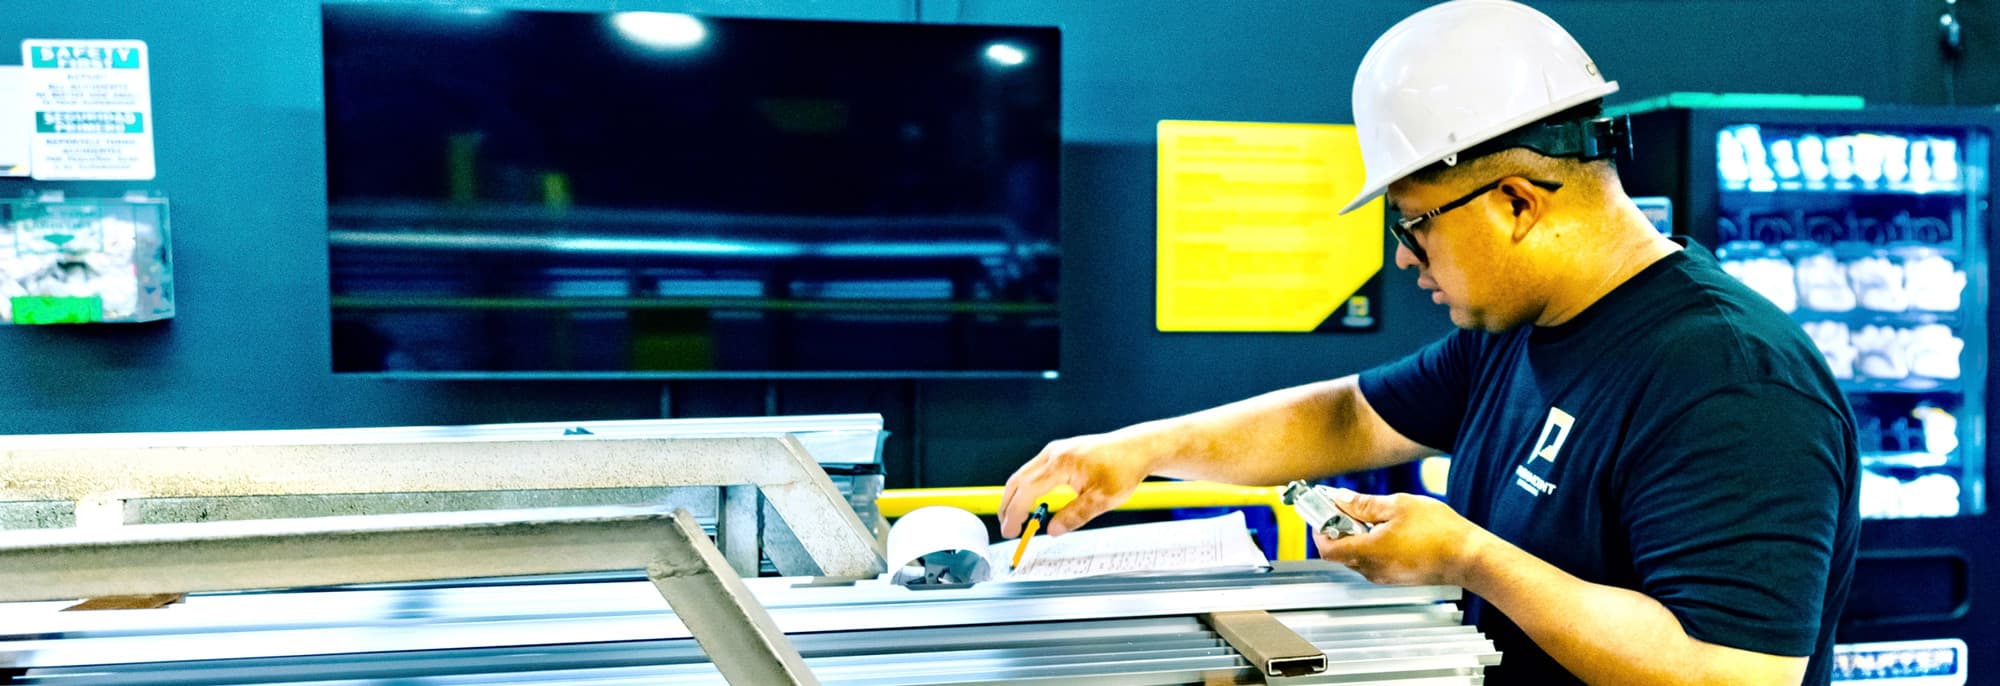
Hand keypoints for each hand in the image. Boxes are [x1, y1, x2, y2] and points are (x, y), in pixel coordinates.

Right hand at [1000, 430, 1158, 536]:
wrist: (1137, 448)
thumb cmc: (1123, 469)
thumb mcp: (1102, 499)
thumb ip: (1075, 515)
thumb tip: (1052, 530)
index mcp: (1061, 463)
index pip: (1027, 491)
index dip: (1015, 513)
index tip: (1011, 532)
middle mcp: (1053, 453)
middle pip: (1018, 481)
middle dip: (1008, 506)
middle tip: (1008, 529)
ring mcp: (1054, 451)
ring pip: (1023, 475)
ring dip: (1015, 497)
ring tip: (1016, 520)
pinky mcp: (1059, 453)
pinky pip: (1033, 471)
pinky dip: (1026, 488)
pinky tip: (1031, 503)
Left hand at [1314, 491, 1493, 586]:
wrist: (1469, 557)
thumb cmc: (1440, 532)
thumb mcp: (1398, 505)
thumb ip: (1364, 505)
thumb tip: (1341, 500)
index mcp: (1368, 552)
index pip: (1326, 548)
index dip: (1319, 528)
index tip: (1322, 511)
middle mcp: (1372, 570)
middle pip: (1339, 552)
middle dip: (1337, 529)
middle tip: (1344, 507)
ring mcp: (1385, 576)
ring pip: (1356, 557)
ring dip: (1355, 536)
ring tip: (1369, 515)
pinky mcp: (1397, 577)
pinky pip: (1373, 561)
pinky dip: (1370, 545)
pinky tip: (1386, 528)